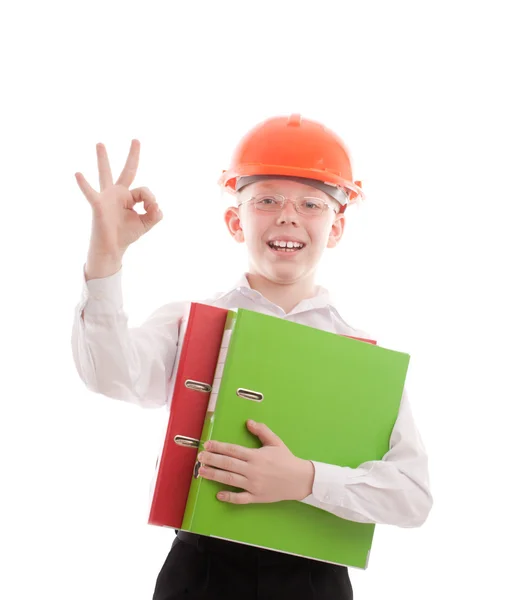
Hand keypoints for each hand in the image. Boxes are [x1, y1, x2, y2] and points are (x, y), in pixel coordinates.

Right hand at [75, 140, 162, 262]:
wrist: (111, 248)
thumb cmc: (126, 234)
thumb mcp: (145, 224)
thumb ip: (154, 214)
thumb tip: (157, 206)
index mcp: (129, 197)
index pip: (144, 190)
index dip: (150, 199)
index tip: (152, 209)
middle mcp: (118, 193)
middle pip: (127, 171)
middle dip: (133, 156)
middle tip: (136, 140)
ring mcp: (107, 197)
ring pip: (105, 174)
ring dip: (103, 159)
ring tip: (100, 144)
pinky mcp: (98, 205)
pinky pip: (90, 193)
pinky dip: (84, 184)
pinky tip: (78, 174)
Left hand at [197, 420, 314, 504]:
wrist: (300, 480)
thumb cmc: (287, 459)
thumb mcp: (275, 442)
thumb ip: (261, 431)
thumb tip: (248, 422)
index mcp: (256, 456)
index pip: (233, 450)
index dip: (218, 447)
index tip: (207, 445)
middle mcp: (253, 470)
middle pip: (228, 464)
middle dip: (212, 460)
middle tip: (200, 457)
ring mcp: (254, 485)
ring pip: (229, 480)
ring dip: (214, 475)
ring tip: (201, 472)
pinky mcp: (256, 497)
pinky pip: (240, 499)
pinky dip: (228, 497)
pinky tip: (218, 494)